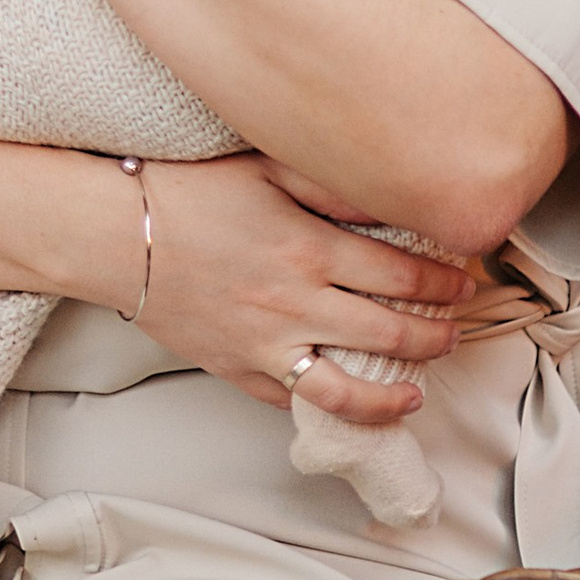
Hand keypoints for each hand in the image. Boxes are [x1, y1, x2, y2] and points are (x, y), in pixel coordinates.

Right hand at [131, 154, 470, 423]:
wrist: (114, 234)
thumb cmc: (186, 193)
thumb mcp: (263, 168)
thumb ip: (328, 182)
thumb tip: (387, 194)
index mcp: (309, 247)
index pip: (402, 275)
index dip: (444, 283)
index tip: (465, 281)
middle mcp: (296, 302)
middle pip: (390, 331)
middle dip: (438, 334)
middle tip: (459, 331)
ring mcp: (268, 344)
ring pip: (351, 387)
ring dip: (397, 392)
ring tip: (420, 390)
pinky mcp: (239, 369)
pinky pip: (296, 402)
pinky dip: (331, 411)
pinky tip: (354, 407)